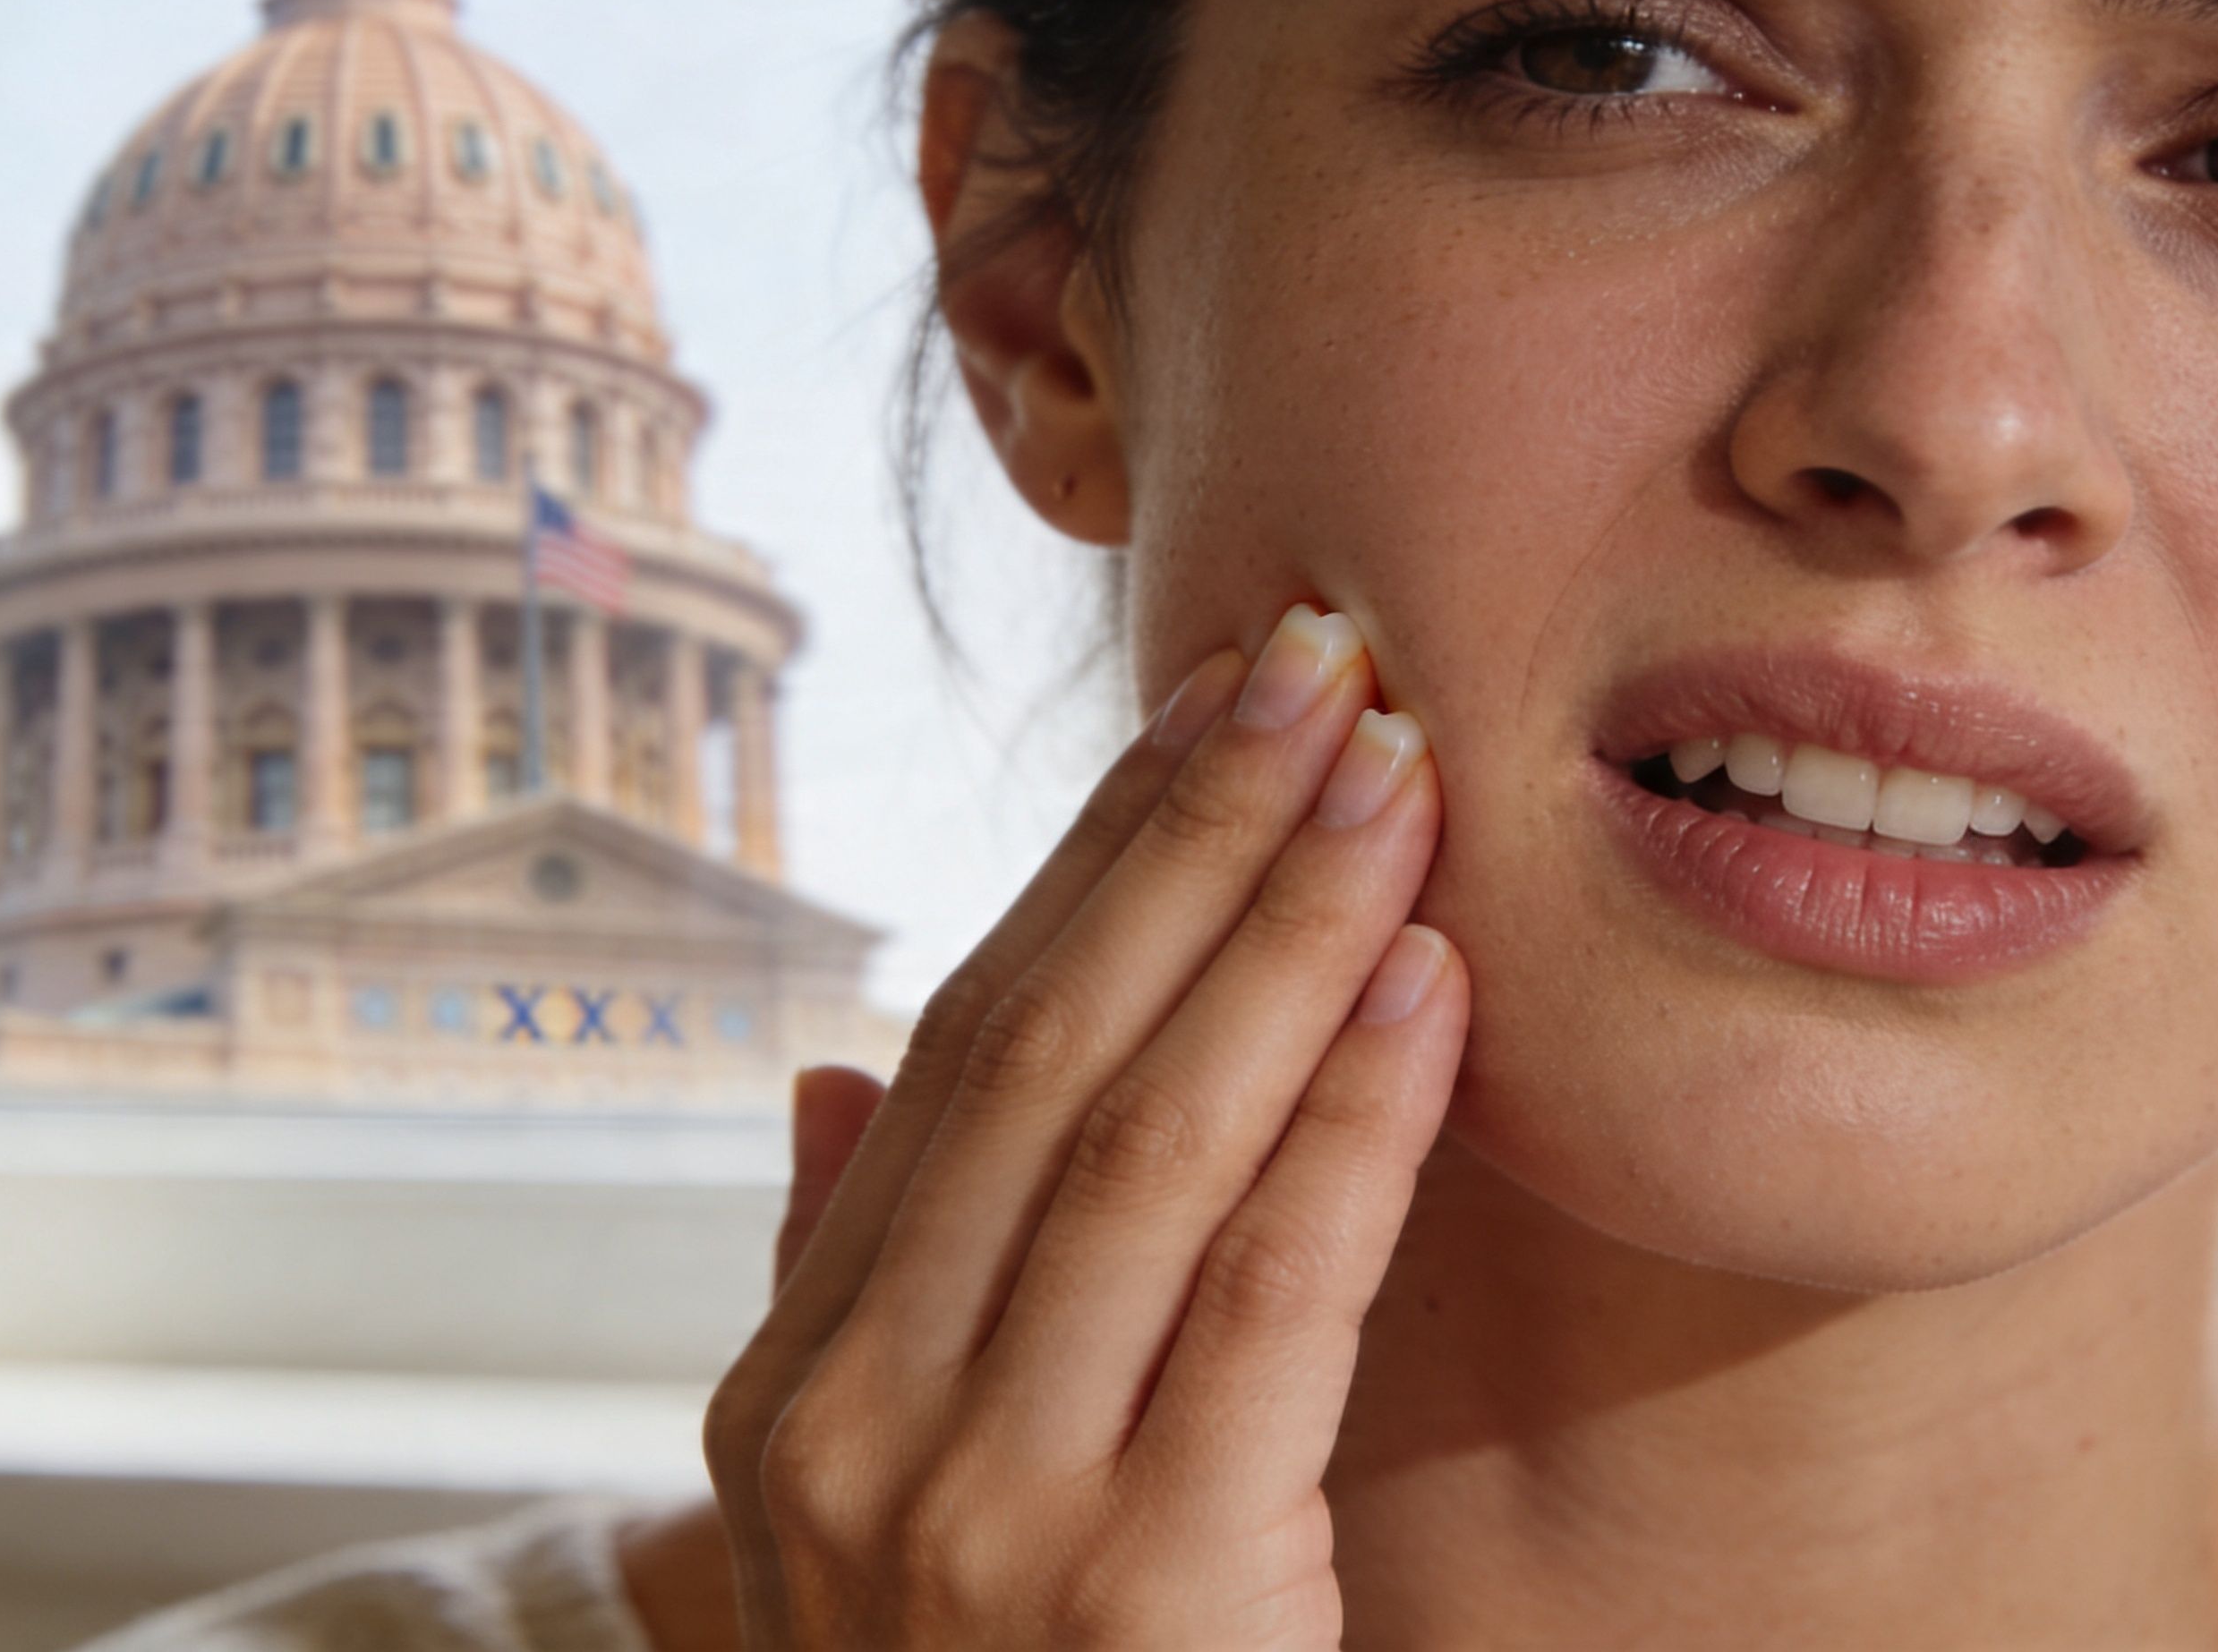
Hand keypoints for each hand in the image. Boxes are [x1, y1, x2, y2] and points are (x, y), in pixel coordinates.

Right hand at [707, 605, 1467, 1648]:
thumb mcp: (882, 1519)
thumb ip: (853, 1294)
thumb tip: (826, 1074)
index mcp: (787, 1390)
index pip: (954, 1054)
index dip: (1088, 864)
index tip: (1208, 709)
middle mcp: (850, 1430)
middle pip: (1043, 1055)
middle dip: (1190, 837)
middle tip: (1323, 659)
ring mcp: (975, 1515)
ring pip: (1149, 1140)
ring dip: (1285, 926)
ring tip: (1400, 768)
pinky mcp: (1132, 1591)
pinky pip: (1268, 1296)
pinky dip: (1352, 1118)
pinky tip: (1430, 982)